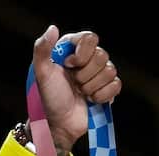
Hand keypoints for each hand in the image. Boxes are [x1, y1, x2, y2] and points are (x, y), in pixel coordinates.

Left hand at [30, 26, 121, 155]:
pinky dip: (102, 96)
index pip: (90, 38)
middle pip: (102, 55)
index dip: (82, 53)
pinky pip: (116, 85)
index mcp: (73, 50)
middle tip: (74, 84)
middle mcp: (87, 59)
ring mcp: (99, 75)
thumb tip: (53, 28)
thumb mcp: (41, 73)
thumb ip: (42, 49)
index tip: (69, 65)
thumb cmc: (47, 98)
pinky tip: (91, 100)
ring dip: (92, 86)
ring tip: (80, 93)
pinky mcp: (107, 90)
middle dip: (85, 74)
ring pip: (110, 70)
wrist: (58, 124)